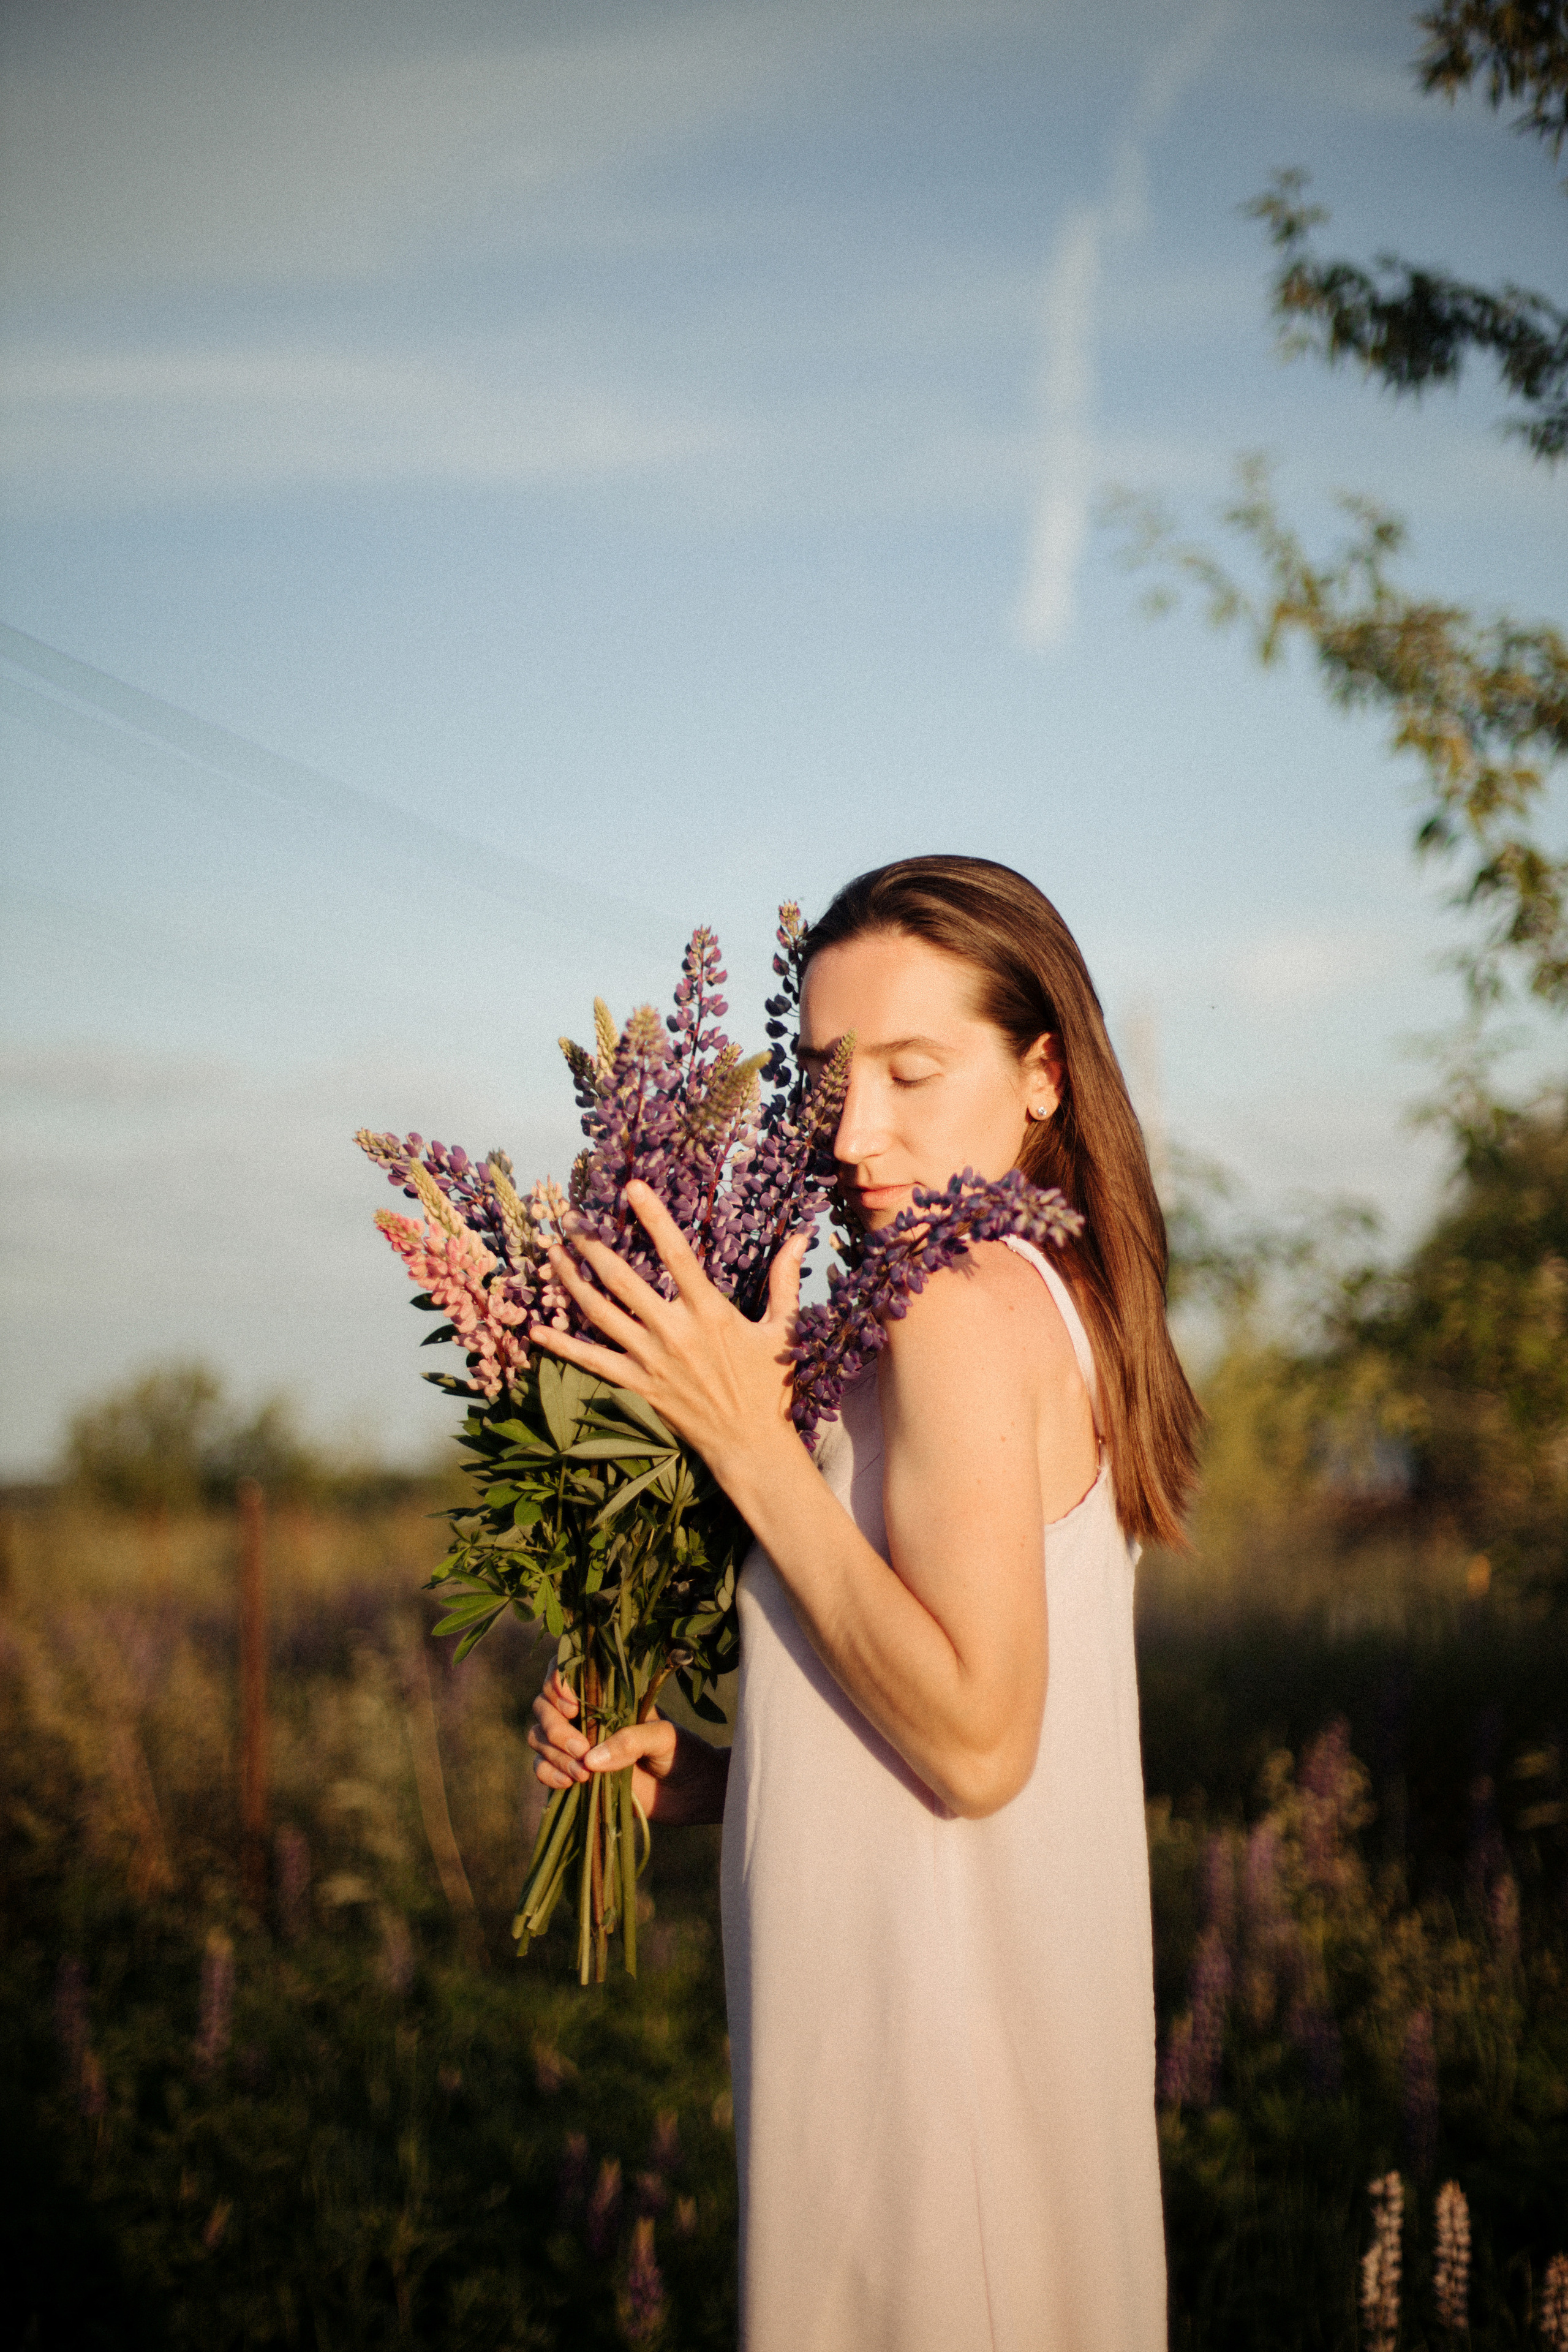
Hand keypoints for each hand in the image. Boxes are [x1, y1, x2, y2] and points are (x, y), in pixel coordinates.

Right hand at [527, 1667, 727, 1825]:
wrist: (689, 1792)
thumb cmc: (681, 1752)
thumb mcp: (664, 1738)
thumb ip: (631, 1742)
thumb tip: (590, 1759)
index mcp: (606, 1693)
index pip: (565, 1671)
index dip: (557, 1682)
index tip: (573, 1705)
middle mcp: (585, 1714)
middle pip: (543, 1705)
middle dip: (555, 1726)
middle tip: (581, 1748)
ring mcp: (576, 1744)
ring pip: (538, 1736)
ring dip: (553, 1754)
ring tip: (583, 1774)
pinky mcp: (573, 1773)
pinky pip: (541, 1768)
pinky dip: (548, 1774)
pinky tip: (570, 1783)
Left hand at [528, 1179, 808, 1492]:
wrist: (751, 1445)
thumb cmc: (769, 1386)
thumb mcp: (782, 1329)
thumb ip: (783, 1281)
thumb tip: (800, 1238)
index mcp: (710, 1312)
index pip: (676, 1254)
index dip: (653, 1218)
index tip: (631, 1187)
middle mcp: (674, 1331)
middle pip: (622, 1279)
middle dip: (593, 1246)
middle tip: (571, 1219)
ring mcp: (651, 1359)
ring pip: (599, 1313)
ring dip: (571, 1282)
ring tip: (551, 1256)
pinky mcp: (637, 1385)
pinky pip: (591, 1361)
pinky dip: (561, 1346)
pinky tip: (535, 1329)